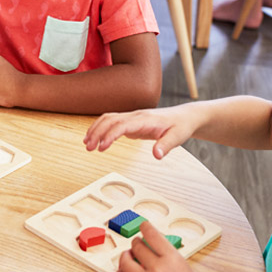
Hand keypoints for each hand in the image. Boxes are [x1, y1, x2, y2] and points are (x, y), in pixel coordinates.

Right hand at [84, 105, 198, 156]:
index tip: (101, 147)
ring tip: (87, 144)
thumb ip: (166, 146)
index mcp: (145, 119)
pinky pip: (112, 122)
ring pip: (108, 119)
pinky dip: (101, 128)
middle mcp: (135, 116)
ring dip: (96, 129)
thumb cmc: (180, 126)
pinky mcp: (131, 122)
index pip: (122, 125)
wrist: (184, 116)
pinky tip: (96, 138)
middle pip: (110, 120)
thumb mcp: (177, 137)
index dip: (110, 135)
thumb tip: (157, 155)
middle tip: (88, 147)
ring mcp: (132, 118)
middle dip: (97, 132)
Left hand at [116, 221, 216, 271]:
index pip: (151, 234)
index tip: (143, 226)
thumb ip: (167, 255)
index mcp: (172, 258)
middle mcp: (158, 269)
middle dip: (136, 243)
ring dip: (125, 256)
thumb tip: (152, 246)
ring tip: (128, 256)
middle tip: (137, 244)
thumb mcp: (184, 265)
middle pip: (137, 246)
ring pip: (125, 261)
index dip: (145, 227)